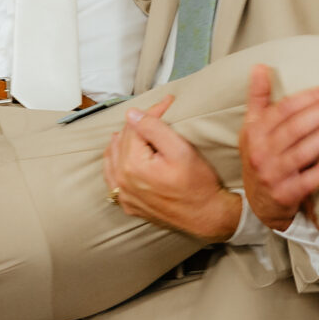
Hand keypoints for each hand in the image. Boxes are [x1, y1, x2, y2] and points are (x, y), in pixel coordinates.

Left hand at [102, 96, 243, 242]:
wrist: (207, 217)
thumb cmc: (198, 185)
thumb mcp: (180, 150)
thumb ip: (154, 129)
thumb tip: (131, 114)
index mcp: (132, 165)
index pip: (134, 127)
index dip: (152, 111)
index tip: (167, 102)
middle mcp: (122, 181)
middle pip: (122, 141)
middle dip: (139, 124)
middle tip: (158, 113)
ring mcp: (124, 195)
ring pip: (113, 158)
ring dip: (124, 141)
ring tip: (136, 128)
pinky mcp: (128, 204)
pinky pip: (112, 178)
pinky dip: (116, 163)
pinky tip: (122, 155)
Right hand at [239, 65, 318, 231]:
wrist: (258, 201)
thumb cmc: (261, 155)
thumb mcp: (253, 127)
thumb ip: (258, 97)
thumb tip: (259, 66)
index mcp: (253, 131)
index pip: (283, 110)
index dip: (308, 98)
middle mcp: (260, 152)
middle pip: (294, 128)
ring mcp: (272, 174)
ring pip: (302, 152)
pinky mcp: (286, 194)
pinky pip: (309, 180)